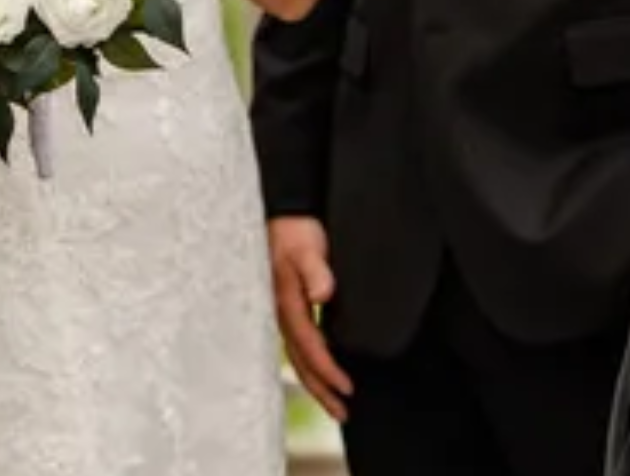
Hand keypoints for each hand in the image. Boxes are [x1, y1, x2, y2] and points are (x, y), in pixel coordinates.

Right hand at [268, 216, 352, 420]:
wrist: (282, 216)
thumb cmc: (294, 232)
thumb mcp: (305, 248)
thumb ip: (314, 271)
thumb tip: (323, 295)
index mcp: (286, 305)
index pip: (309, 347)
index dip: (328, 370)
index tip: (347, 388)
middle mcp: (282, 316)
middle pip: (301, 363)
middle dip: (321, 390)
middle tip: (343, 412)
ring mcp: (283, 315)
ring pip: (299, 358)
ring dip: (316, 383)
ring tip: (336, 404)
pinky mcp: (288, 310)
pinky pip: (300, 346)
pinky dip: (312, 364)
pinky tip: (322, 372)